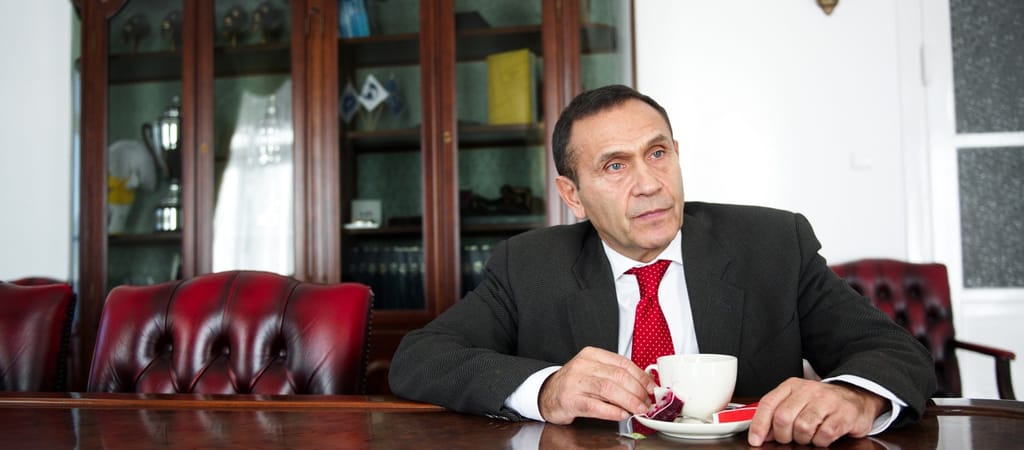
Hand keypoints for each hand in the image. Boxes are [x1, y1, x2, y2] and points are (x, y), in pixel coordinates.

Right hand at [538, 346, 655, 423]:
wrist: (547, 393)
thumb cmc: (575, 383)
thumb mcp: (594, 371)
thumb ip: (615, 375)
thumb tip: (644, 384)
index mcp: (592, 355)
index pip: (622, 363)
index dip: (641, 377)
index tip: (652, 388)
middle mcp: (582, 366)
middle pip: (618, 376)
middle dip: (637, 391)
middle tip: (647, 403)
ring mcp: (575, 382)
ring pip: (608, 389)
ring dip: (629, 401)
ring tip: (639, 410)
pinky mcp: (570, 400)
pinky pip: (595, 406)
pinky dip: (612, 411)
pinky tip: (622, 414)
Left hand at [748, 377, 887, 446]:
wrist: (856, 397)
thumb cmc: (822, 402)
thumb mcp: (797, 401)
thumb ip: (777, 413)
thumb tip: (762, 433)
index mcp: (792, 386)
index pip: (768, 404)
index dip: (759, 425)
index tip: (756, 440)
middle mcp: (808, 390)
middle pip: (783, 418)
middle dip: (783, 435)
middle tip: (789, 439)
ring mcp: (827, 401)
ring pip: (802, 427)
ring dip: (802, 439)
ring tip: (808, 436)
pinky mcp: (844, 414)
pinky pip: (824, 434)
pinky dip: (819, 441)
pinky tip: (821, 437)